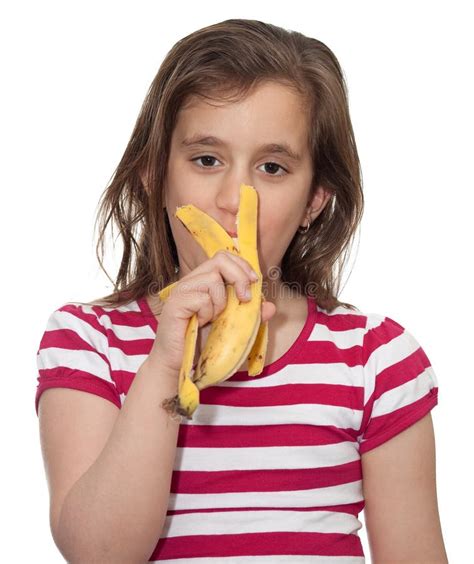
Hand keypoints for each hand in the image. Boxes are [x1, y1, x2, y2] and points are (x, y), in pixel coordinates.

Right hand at [147, 250, 275, 374]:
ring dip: (221, 301)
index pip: (224, 257)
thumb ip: (251, 315)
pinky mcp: (175, 303)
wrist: (179, 364)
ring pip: (212, 278)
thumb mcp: (233, 326)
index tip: (254, 283)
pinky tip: (201, 323)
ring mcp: (181, 290)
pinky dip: (208, 313)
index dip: (242, 265)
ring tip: (213, 318)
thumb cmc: (202, 343)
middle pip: (220, 259)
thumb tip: (271, 306)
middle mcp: (191, 281)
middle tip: (245, 299)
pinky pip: (202, 298)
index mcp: (204, 281)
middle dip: (239, 277)